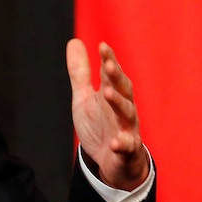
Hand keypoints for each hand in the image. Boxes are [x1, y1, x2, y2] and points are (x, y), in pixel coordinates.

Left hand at [66, 39, 149, 190]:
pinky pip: (127, 146)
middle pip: (123, 90)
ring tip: (108, 93)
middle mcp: (123, 109)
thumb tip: (74, 41)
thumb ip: (80, 72)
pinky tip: (117, 142)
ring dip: (118, 103)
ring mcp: (127, 129)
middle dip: (116, 77)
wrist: (111, 160)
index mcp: (112, 94)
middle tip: (107, 65)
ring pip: (127, 114)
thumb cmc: (100, 124)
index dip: (108, 60)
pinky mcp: (127, 150)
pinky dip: (123, 144)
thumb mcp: (85, 97)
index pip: (112, 74)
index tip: (102, 46)